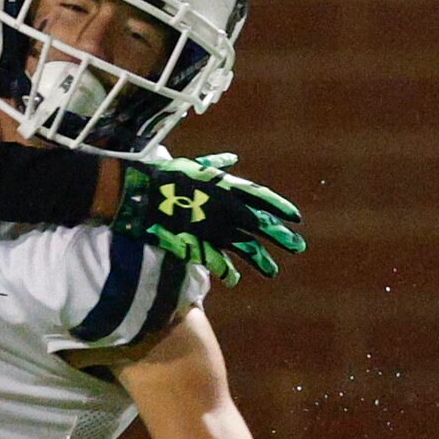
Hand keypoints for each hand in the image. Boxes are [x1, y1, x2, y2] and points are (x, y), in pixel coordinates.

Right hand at [113, 153, 303, 285]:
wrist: (140, 191)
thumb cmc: (165, 174)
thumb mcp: (194, 165)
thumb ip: (216, 164)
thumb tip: (231, 159)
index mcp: (227, 187)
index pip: (261, 198)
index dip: (280, 208)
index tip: (297, 218)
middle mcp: (225, 207)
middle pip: (260, 224)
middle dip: (281, 236)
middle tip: (298, 246)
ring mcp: (213, 227)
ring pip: (245, 246)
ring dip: (260, 259)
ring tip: (273, 270)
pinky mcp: (197, 243)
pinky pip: (218, 261)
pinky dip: (229, 271)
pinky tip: (236, 279)